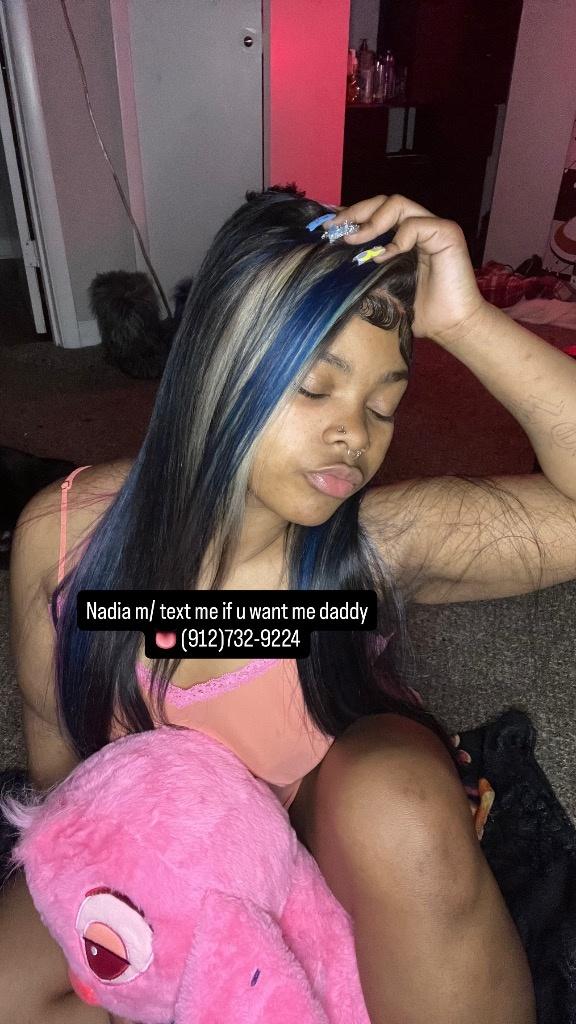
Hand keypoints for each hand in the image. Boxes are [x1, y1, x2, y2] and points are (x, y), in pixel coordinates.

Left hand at [326, 194, 488, 343]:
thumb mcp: (381, 287)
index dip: (351, 215)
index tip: (328, 226)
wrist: (450, 327)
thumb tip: (332, 259)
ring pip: (397, 204)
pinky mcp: (447, 233)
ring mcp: (433, 228)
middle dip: (355, 212)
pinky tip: (384, 256)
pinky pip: (415, 224)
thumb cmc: (419, 313)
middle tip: (334, 228)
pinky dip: (397, 238)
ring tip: (354, 240)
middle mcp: (417, 228)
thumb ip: (365, 268)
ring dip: (371, 221)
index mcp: (402, 238)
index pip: (374, 214)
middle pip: (382, 203)